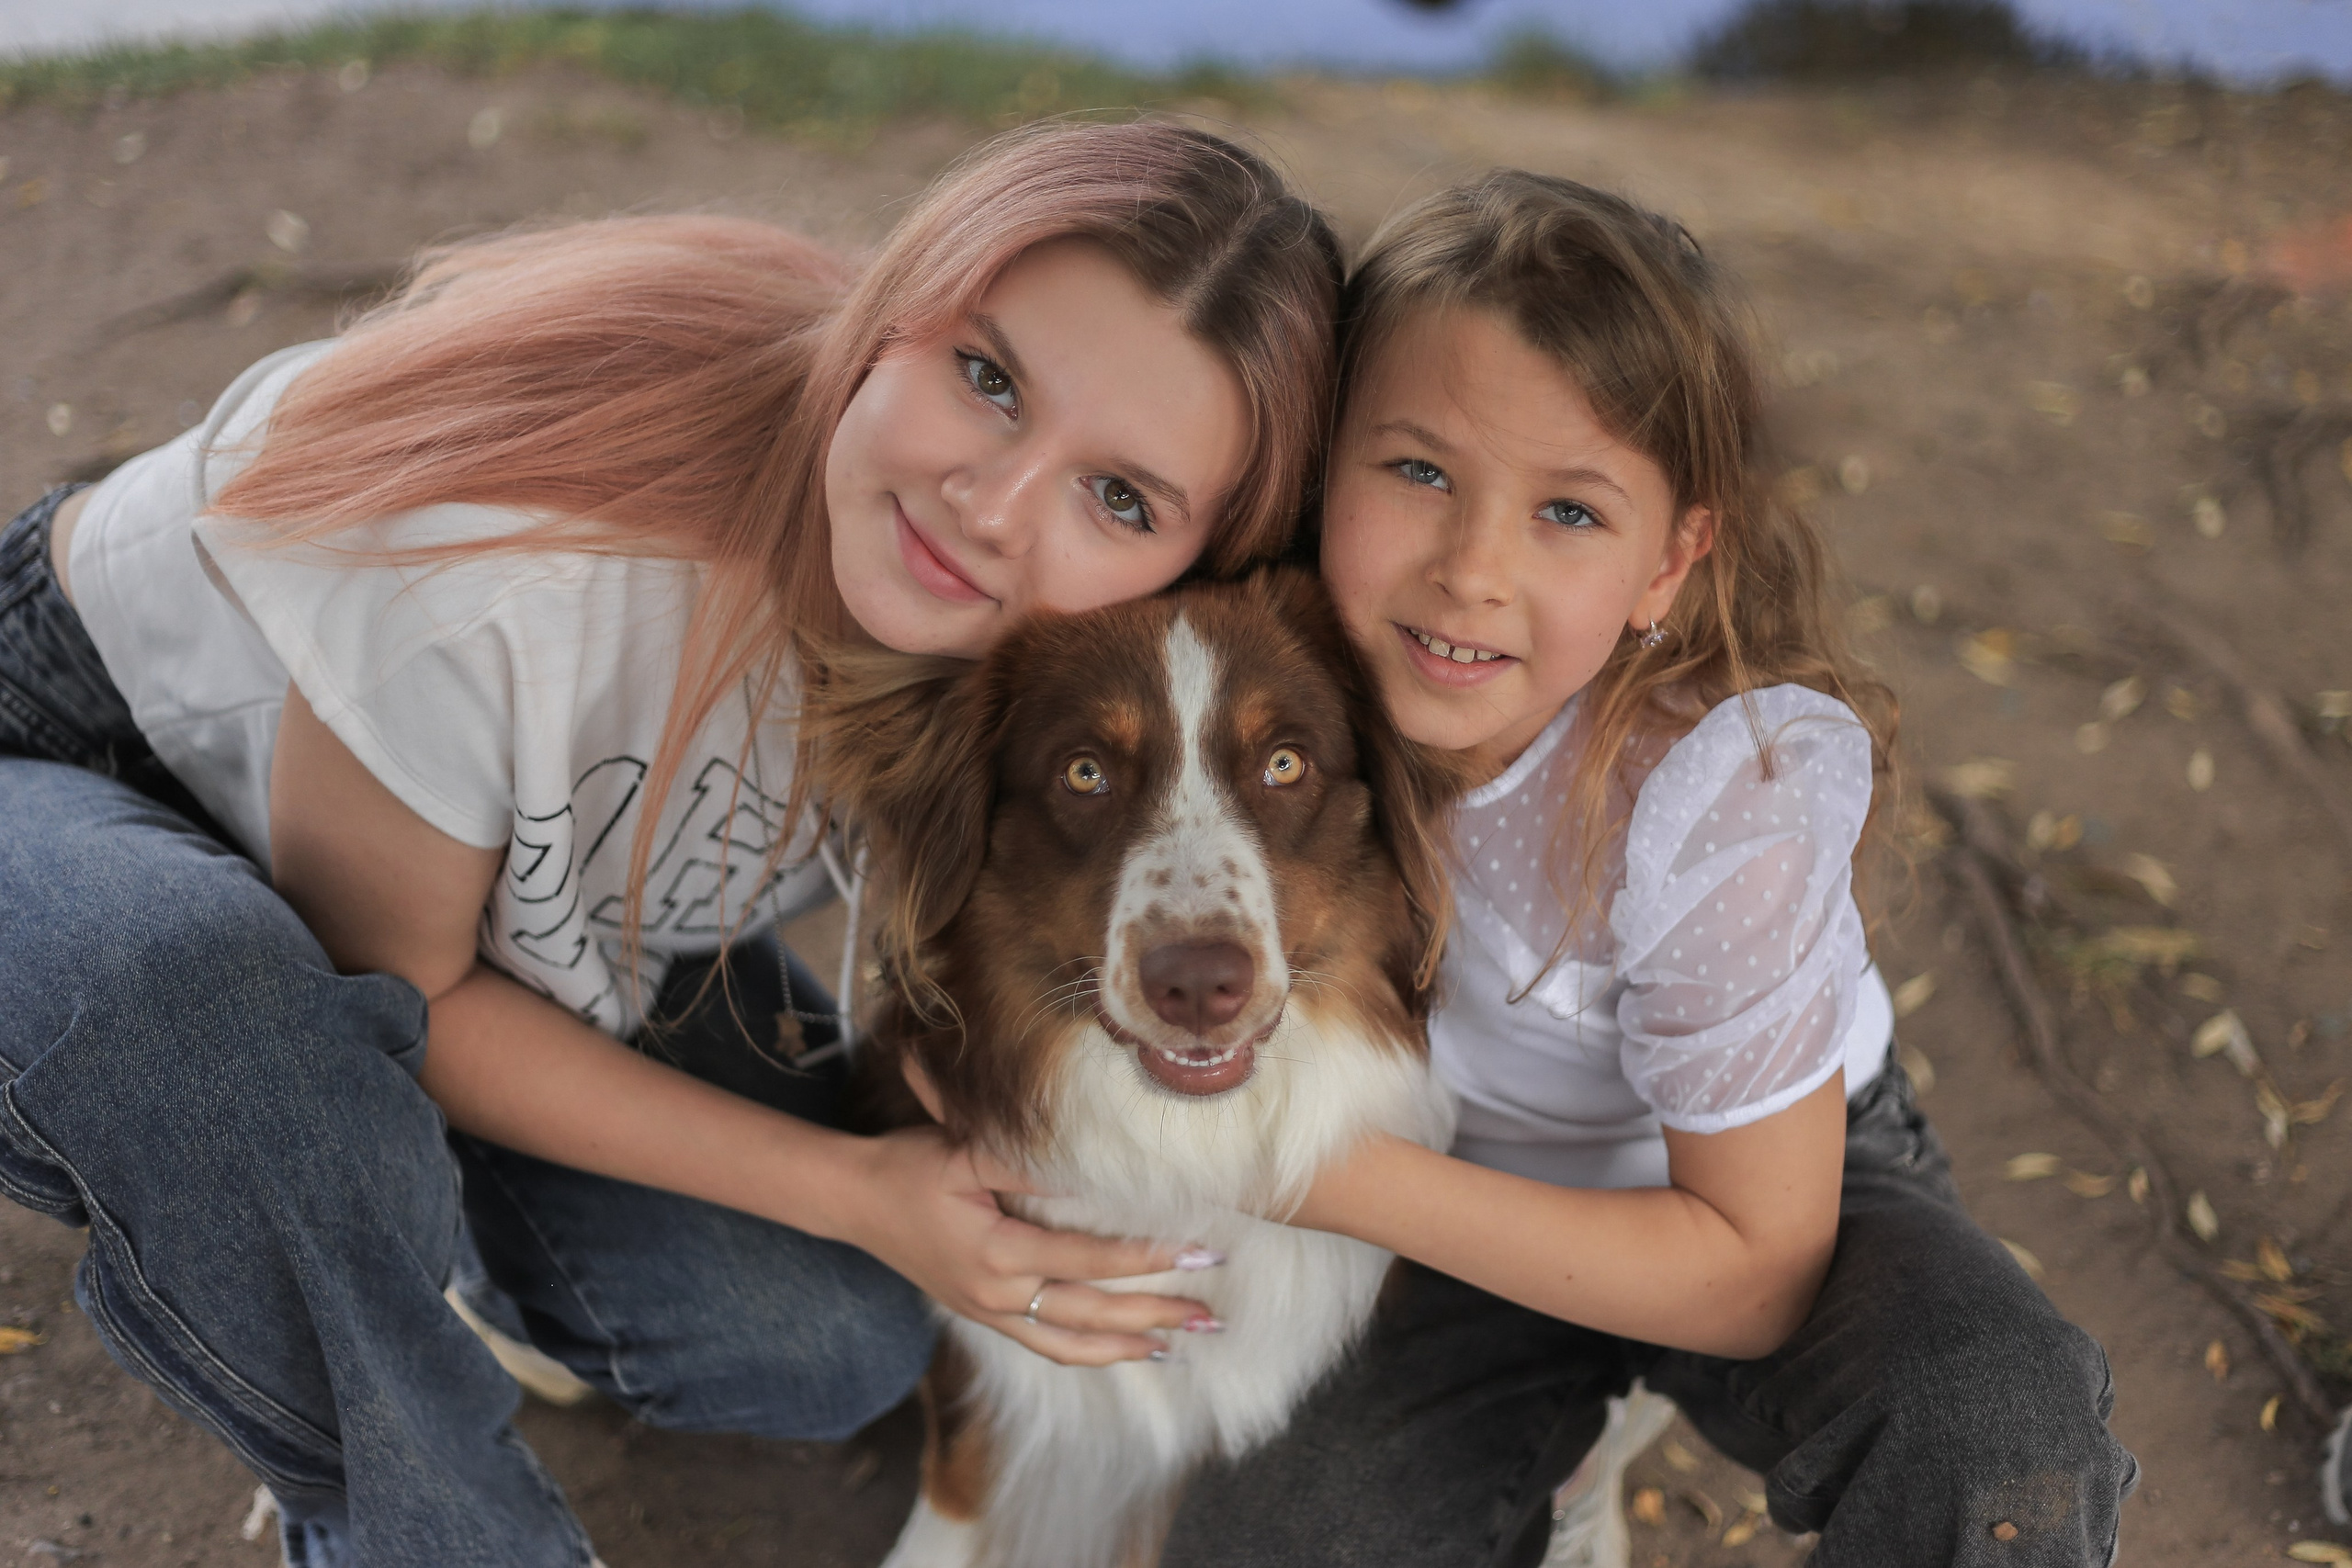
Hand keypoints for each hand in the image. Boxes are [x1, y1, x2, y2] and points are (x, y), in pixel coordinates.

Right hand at [840, 1124, 1221, 1365]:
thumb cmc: (911, 1168)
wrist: (855, 1202)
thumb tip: (1093, 1168)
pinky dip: (1088, 1352)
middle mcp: (997, 1295)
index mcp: (997, 1253)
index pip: (1088, 1261)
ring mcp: (990, 1312)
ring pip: (1070, 1344)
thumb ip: (1026, 1165)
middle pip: (1090, 1314)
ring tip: (1180, 1347)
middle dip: (1154, 1315)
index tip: (1197, 1252)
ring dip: (1127, 1346)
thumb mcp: (964, 1154)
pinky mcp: (985, 1315)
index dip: (1146, 1258)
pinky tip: (1122, 1349)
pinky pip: (1045, 1345)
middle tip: (1210, 1317)